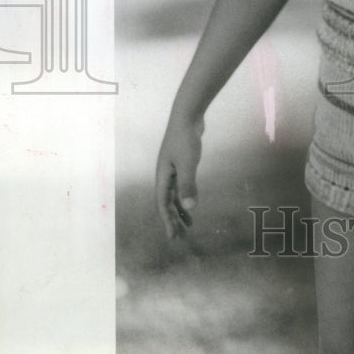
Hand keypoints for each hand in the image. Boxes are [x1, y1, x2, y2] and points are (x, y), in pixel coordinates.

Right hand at [155, 116, 204, 239]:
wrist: (187, 116)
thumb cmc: (186, 138)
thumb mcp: (188, 164)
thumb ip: (188, 185)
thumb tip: (190, 208)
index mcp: (162, 177)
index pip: (163, 205)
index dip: (167, 223)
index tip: (173, 238)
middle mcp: (164, 175)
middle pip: (167, 203)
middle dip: (172, 221)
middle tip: (180, 238)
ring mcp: (172, 169)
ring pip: (174, 195)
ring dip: (179, 211)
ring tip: (189, 225)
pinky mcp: (180, 163)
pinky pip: (181, 186)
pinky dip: (185, 197)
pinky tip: (191, 202)